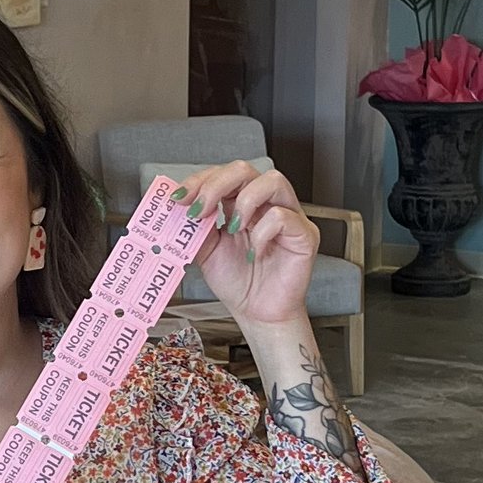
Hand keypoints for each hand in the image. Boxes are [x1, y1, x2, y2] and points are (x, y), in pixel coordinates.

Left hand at [175, 160, 318, 334]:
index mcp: (241, 203)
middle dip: (216, 184)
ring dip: (245, 201)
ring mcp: (288, 215)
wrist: (257, 313)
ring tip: (233, 228)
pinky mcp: (304, 234)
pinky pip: (283, 217)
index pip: (222, 175)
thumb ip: (195, 228)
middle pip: (244, 170)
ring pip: (272, 180)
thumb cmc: (239, 282)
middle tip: (199, 208)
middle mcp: (265, 204)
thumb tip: (178, 207)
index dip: (200, 181)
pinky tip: (254, 252)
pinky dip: (262, 233)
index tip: (179, 198)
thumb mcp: (206, 251)